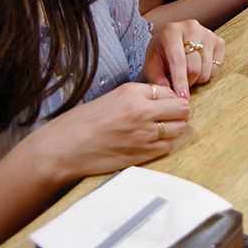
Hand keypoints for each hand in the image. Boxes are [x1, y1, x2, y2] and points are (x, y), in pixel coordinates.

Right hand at [27, 82, 191, 182]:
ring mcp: (144, 134)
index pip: (171, 92)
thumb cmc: (84, 121)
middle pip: (183, 110)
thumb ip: (140, 95)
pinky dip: (166, 144)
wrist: (65, 147)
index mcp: (133, 93)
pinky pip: (168, 147)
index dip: (172, 99)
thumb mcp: (113, 97)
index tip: (167, 104)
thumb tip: (164, 99)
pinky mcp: (142, 154)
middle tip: (172, 116)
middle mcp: (142, 111)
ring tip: (162, 129)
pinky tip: (153, 142)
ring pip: (179, 129)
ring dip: (175, 129)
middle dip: (181, 112)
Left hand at [142, 20, 224, 98]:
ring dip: (197, 79)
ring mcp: (207, 34)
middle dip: (187, 82)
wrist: (174, 39)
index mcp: (171, 31)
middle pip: (194, 67)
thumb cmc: (161, 52)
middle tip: (180, 84)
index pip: (178, 60)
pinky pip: (216, 68)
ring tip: (187, 73)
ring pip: (206, 70)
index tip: (182, 97)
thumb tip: (169, 92)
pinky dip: (207, 73)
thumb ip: (157, 77)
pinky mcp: (219, 41)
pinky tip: (199, 67)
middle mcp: (191, 28)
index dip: (180, 81)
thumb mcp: (152, 63)